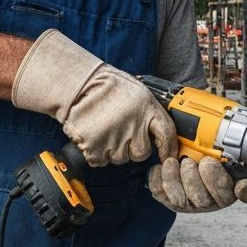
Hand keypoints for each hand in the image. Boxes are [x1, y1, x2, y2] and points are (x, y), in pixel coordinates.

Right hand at [12, 30, 176, 166]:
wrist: (77, 85)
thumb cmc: (106, 86)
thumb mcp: (137, 92)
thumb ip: (150, 111)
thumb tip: (160, 132)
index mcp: (147, 108)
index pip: (167, 134)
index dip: (169, 148)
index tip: (168, 156)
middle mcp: (134, 125)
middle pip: (141, 153)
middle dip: (132, 147)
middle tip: (119, 130)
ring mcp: (114, 139)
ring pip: (120, 158)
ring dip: (112, 148)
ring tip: (103, 128)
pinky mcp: (95, 149)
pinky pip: (100, 161)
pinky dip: (95, 152)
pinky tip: (93, 135)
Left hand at [148, 155, 246, 212]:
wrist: (186, 151)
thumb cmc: (212, 158)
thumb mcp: (233, 163)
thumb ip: (245, 176)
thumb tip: (244, 187)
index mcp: (226, 193)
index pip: (226, 196)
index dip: (217, 182)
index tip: (209, 162)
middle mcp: (206, 201)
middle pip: (200, 199)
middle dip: (193, 177)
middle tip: (190, 160)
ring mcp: (186, 201)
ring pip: (179, 198)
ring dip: (174, 177)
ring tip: (173, 161)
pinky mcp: (166, 197)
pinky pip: (158, 191)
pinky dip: (157, 176)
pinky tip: (161, 165)